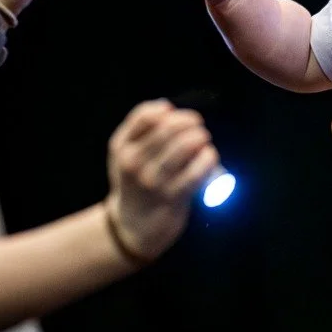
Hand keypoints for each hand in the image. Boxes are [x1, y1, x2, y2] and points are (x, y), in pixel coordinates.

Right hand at [104, 99, 220, 262]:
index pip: (146, 116)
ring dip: (201, 138)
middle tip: (199, 128)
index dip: (170, 112)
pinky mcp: (172, 197)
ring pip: (185, 146)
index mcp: (121, 148)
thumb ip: (138, 128)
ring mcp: (153, 181)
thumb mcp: (125, 155)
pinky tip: (210, 157)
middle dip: (190, 122)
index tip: (181, 116)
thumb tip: (166, 106)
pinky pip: (197, 170)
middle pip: (169, 128)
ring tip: (204, 140)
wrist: (134, 226)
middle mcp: (133, 163)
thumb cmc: (136, 182)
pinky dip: (208, 159)